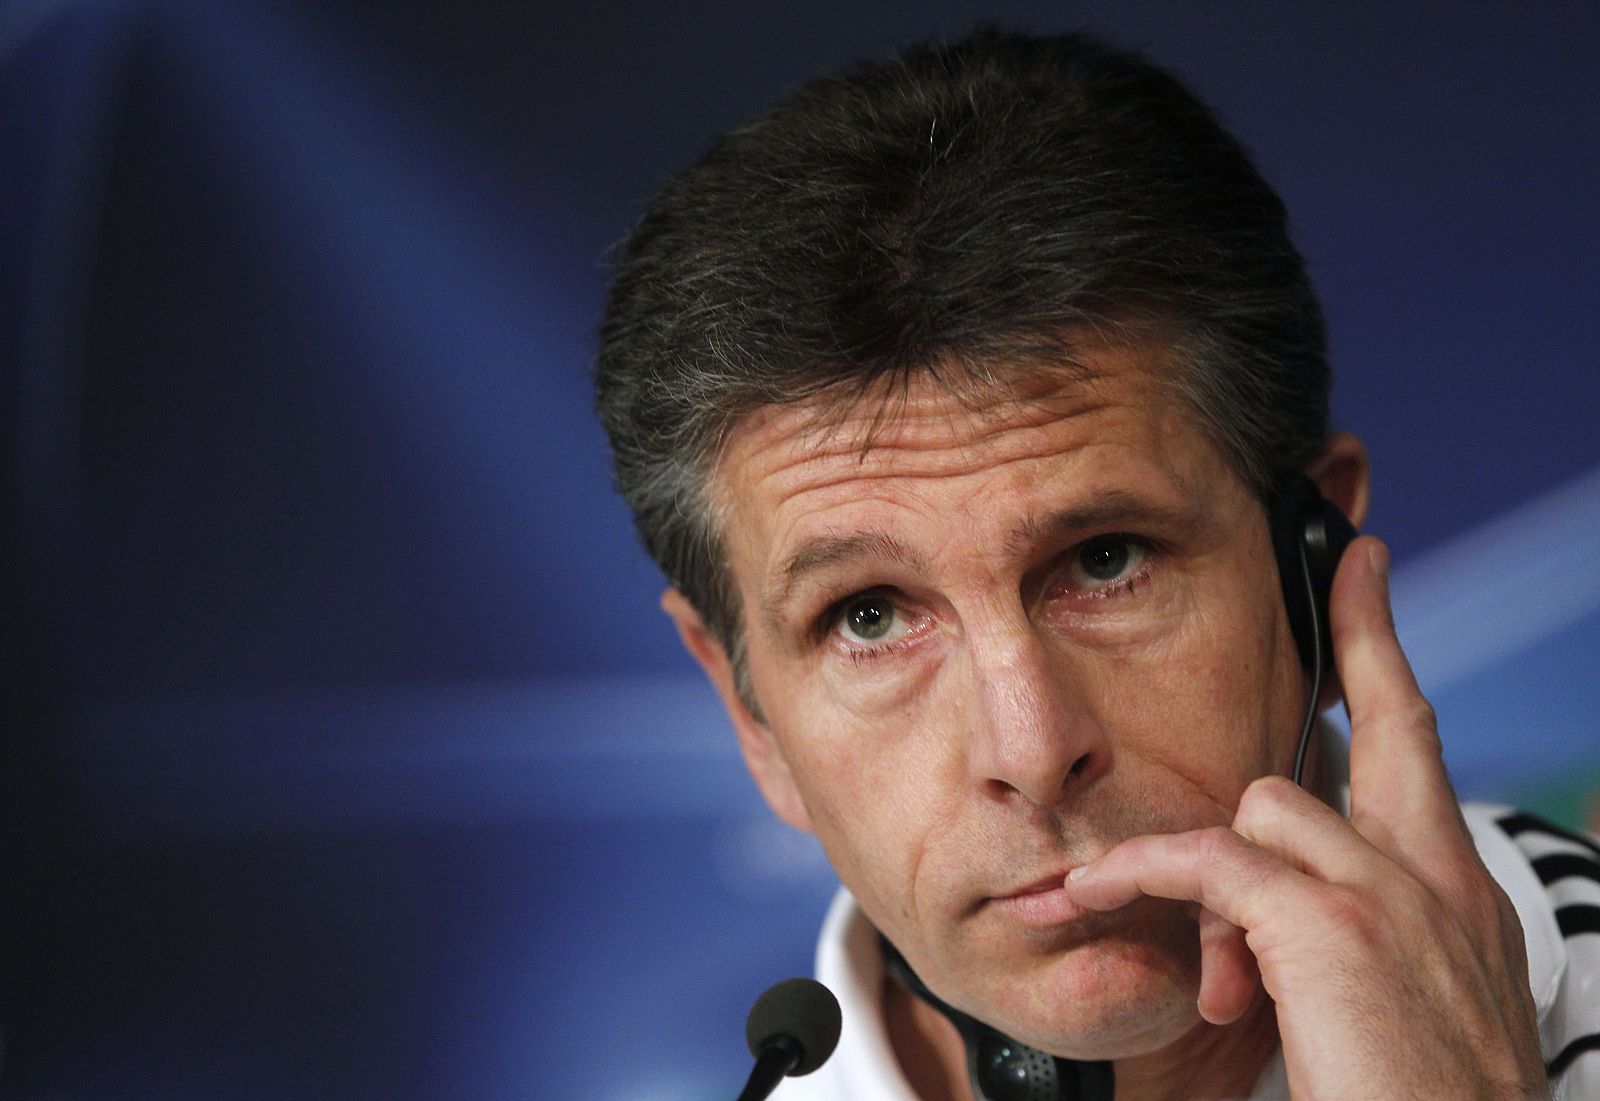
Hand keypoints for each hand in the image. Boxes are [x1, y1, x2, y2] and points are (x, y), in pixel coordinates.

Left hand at [1062, 537, 1546, 1099]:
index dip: (1395, 667)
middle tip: (1354, 569)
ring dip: (1210, 867)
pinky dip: (1146, 873)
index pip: (1423, 760)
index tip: (1375, 589)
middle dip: (1368, 640)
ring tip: (1208, 970)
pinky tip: (1100, 891)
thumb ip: (1339, 943)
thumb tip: (1250, 924)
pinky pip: (1209, 863)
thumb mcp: (1394, 1013)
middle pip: (1393, 727)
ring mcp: (1390, 896)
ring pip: (1271, 805)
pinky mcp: (1330, 925)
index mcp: (1458, 901)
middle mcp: (1438, 882)